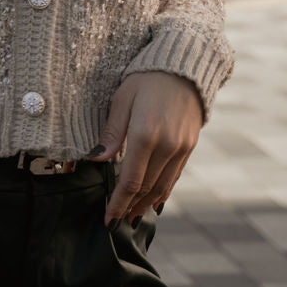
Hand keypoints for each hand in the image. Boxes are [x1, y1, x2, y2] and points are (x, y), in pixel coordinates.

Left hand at [92, 71, 202, 226]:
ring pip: (163, 186)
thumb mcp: (123, 99)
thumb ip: (111, 133)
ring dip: (148, 204)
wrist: (184, 66)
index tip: (109, 219)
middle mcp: (166, 146)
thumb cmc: (146, 78)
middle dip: (131, 207)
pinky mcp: (190, 145)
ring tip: (134, 216)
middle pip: (147, 188)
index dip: (118, 203)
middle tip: (118, 221)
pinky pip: (175, 175)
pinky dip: (164, 191)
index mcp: (145, 135)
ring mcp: (181, 147)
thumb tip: (96, 160)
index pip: (130, 181)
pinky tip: (156, 200)